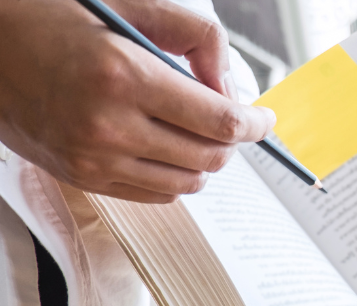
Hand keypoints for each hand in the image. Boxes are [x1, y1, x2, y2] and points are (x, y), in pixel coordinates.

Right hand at [0, 0, 275, 202]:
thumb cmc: (51, 18)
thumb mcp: (124, 4)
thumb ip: (192, 35)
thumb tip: (229, 85)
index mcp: (123, 76)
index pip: (219, 121)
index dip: (254, 124)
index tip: (265, 120)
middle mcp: (108, 125)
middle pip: (210, 157)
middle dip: (231, 140)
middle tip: (227, 119)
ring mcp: (92, 158)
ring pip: (188, 181)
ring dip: (204, 159)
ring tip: (194, 131)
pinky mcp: (82, 177)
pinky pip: (157, 193)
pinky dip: (175, 174)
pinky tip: (165, 146)